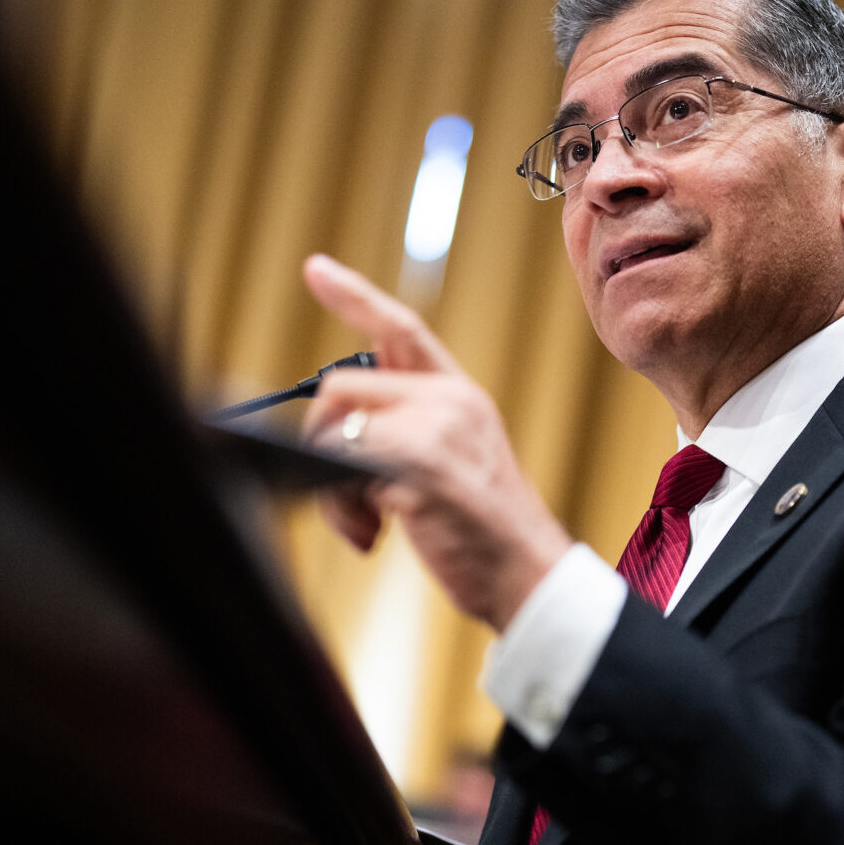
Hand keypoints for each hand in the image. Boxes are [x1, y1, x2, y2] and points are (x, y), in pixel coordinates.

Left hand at [300, 254, 571, 631]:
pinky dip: (341, 510)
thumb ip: (409, 426)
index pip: (401, 330)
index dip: (355, 296)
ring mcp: (436, 432)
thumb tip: (340, 416)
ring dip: (330, 485)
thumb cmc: (484, 532)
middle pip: (341, 385)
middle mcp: (450, 402)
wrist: (528, 577)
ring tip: (366, 523)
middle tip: (346, 494)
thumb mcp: (456, 460)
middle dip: (324, 439)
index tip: (315, 268)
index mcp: (459, 395)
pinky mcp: (419, 469)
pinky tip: (372, 536)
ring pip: (334, 428)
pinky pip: (341, 469)